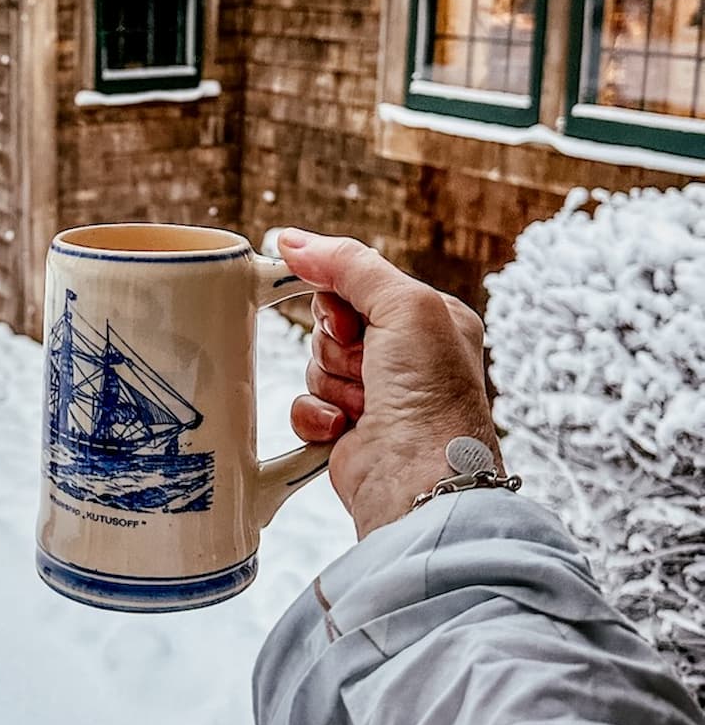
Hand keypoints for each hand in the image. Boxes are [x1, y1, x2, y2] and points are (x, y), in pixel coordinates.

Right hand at [277, 229, 502, 539]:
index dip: (340, 299)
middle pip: (331, 323)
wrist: (418, 484)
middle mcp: (406, 357)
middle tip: (365, 365)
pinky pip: (306, 404)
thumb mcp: (404, 305)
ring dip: (332, 382)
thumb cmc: (431, 398)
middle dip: (337, 346)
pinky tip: (346, 428)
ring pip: (316, 363)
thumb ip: (349, 264)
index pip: (359, 284)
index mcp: (429, 321)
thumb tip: (292, 240)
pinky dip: (318, 415)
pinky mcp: (349, 431)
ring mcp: (377, 396)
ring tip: (365, 404)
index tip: (350, 320)